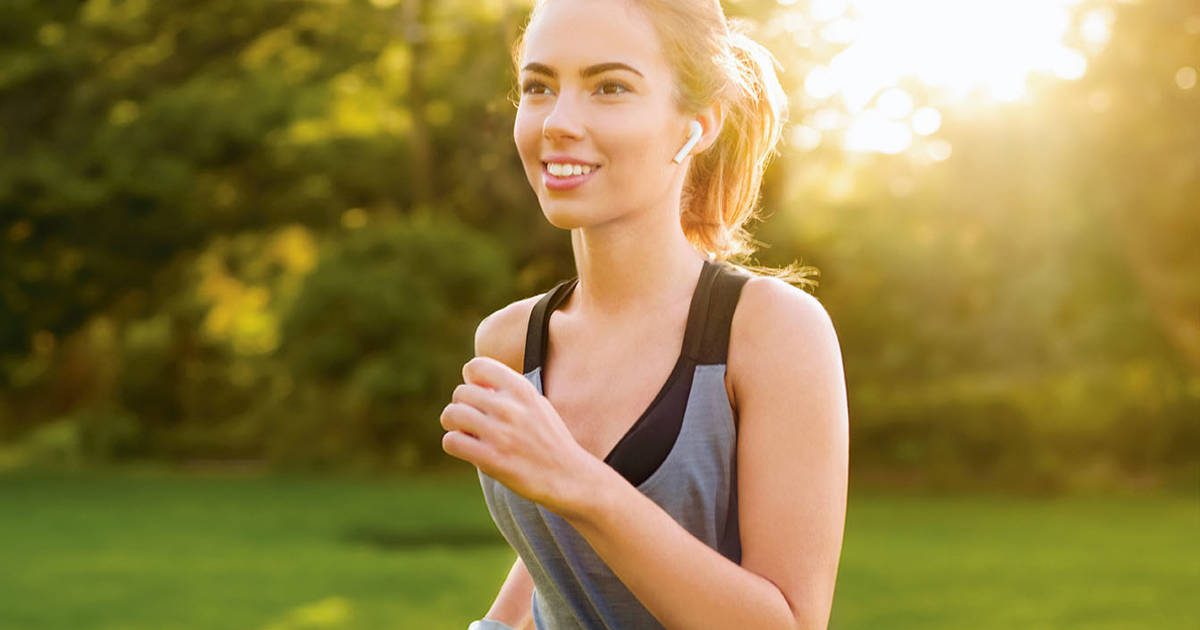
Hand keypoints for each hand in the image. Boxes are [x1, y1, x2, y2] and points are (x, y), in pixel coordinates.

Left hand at [441, 356, 600, 517]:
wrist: (567, 476)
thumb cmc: (548, 439)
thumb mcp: (536, 404)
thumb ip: (508, 390)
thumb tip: (471, 381)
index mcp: (522, 390)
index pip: (476, 366)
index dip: (471, 380)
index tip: (479, 394)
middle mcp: (510, 408)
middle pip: (460, 392)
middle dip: (462, 405)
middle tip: (474, 420)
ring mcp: (500, 434)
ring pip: (450, 414)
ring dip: (454, 424)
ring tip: (467, 432)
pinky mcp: (491, 459)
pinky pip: (451, 441)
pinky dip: (454, 444)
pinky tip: (468, 448)